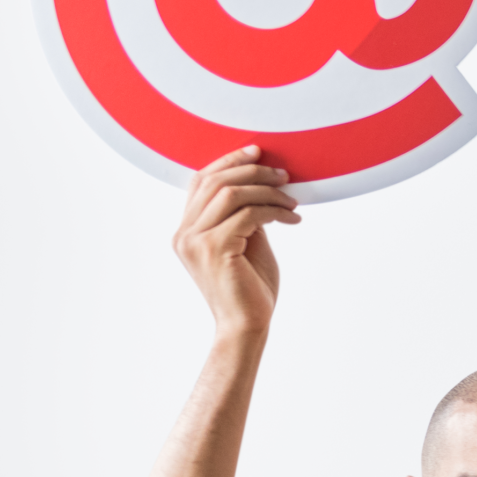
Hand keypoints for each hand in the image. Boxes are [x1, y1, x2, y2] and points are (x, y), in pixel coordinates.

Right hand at [174, 146, 300, 336]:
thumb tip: (260, 186)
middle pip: (215, 181)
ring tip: (292, 198)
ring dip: (267, 190)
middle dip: (252, 171)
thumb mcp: (245, 243)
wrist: (246, 325)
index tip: (258, 152)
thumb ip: (244, 216)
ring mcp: (195, 241)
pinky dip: (274, 210)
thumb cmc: (250, 288)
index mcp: (186, 230)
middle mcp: (184, 233)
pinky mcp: (215, 249)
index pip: (200, 181)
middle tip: (284, 174)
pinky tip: (292, 218)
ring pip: (231, 194)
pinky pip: (248, 214)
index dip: (228, 161)